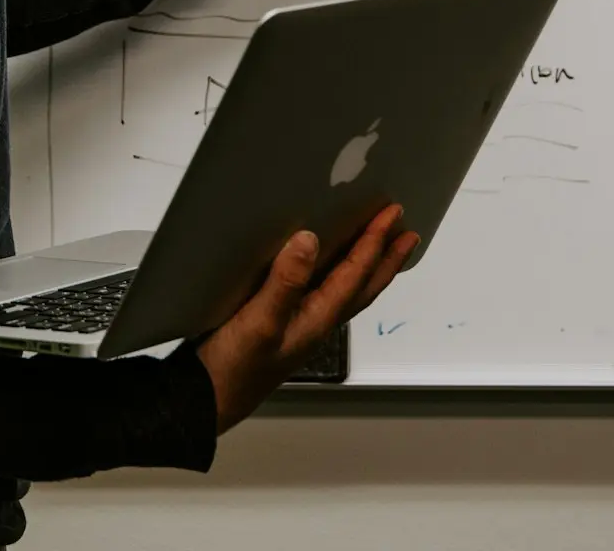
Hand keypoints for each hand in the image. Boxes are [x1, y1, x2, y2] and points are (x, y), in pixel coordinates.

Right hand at [196, 205, 418, 434]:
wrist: (205, 399)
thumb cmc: (234, 368)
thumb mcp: (260, 321)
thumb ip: (286, 283)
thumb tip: (309, 240)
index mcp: (317, 319)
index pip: (355, 274)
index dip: (375, 242)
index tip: (391, 215)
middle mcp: (316, 321)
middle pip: (363, 287)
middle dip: (386, 259)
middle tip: (407, 233)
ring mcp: (301, 325)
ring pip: (348, 292)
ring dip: (369, 268)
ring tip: (382, 248)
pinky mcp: (283, 324)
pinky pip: (325, 294)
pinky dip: (339, 277)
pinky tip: (326, 269)